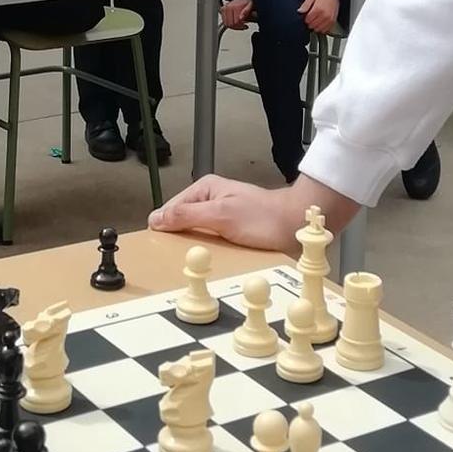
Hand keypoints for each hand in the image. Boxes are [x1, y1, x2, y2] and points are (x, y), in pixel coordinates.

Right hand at [150, 172, 355, 247]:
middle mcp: (211, 200)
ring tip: (191, 261)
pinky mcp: (232, 231)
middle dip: (179, 238)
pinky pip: (211, 242)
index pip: (171, 208)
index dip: (164, 227)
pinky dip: (208, 252)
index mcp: (205, 189)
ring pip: (196, 233)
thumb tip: (156, 219)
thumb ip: (187, 215)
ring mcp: (221, 216)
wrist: (296, 226)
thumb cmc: (263, 217)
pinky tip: (208, 262)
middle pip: (182, 221)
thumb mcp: (220, 214)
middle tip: (175, 257)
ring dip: (194, 247)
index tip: (158, 247)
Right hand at [220, 0, 253, 30]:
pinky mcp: (222, 11)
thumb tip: (241, 18)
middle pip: (230, 24)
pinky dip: (230, 25)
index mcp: (233, 7)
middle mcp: (227, 8)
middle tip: (243, 26)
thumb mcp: (250, 5)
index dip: (241, 26)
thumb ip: (246, 11)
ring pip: (226, 24)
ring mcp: (224, 10)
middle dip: (237, 27)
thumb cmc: (246, 2)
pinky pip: (225, 22)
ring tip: (240, 25)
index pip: (235, 22)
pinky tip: (236, 23)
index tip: (245, 26)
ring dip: (234, 27)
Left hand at [298, 0, 339, 34]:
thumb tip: (299, 11)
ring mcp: (329, 19)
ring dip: (314, 26)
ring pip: (317, 29)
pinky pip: (324, 30)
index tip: (307, 15)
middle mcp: (324, 15)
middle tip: (311, 17)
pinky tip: (320, 22)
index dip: (306, 18)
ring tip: (316, 20)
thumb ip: (305, 5)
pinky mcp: (332, 22)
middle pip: (312, 25)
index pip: (307, 20)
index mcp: (318, 9)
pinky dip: (320, 28)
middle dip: (310, 22)